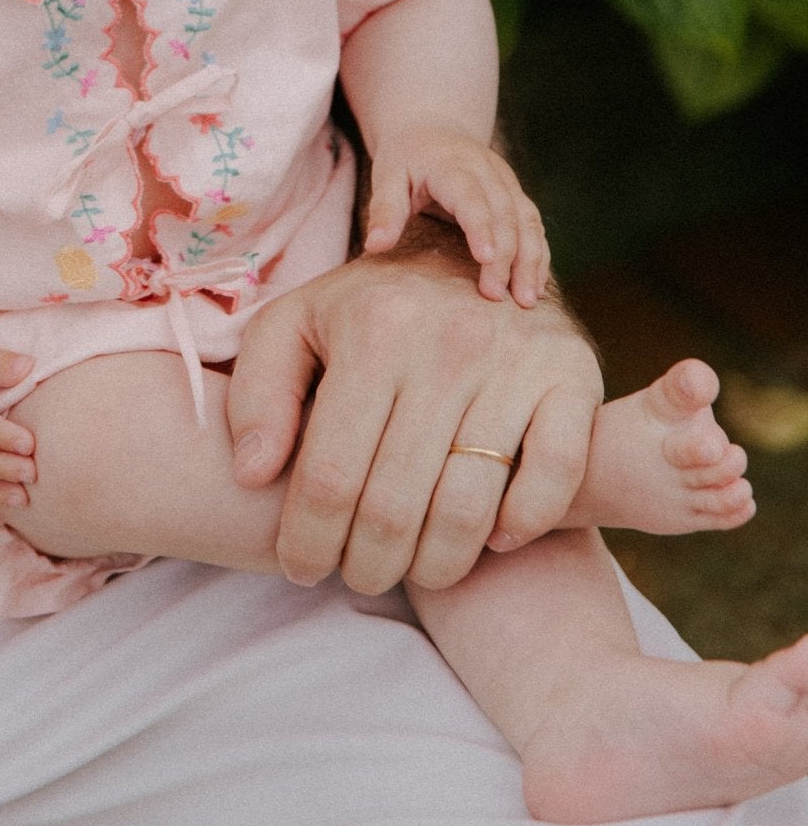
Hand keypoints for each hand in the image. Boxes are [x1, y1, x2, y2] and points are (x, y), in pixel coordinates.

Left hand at [226, 232, 601, 594]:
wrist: (467, 248)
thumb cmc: (367, 307)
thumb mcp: (294, 325)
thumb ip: (259, 395)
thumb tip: (253, 474)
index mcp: (374, 331)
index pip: (330, 477)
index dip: (308, 542)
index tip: (301, 567)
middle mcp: (447, 345)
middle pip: (395, 506)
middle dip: (367, 567)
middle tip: (358, 577)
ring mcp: (516, 361)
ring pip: (468, 510)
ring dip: (435, 567)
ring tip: (411, 570)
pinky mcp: (572, 375)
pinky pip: (554, 478)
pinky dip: (522, 525)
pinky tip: (489, 540)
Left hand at [362, 127, 549, 304]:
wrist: (433, 128)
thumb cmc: (406, 158)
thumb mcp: (388, 175)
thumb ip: (385, 210)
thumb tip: (375, 246)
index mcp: (452, 165)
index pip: (471, 197)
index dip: (481, 227)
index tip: (486, 259)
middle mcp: (487, 171)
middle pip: (504, 214)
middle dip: (506, 256)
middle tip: (496, 296)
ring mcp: (506, 182)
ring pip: (527, 220)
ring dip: (531, 260)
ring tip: (526, 300)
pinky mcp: (516, 195)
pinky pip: (534, 225)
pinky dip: (538, 255)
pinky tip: (535, 286)